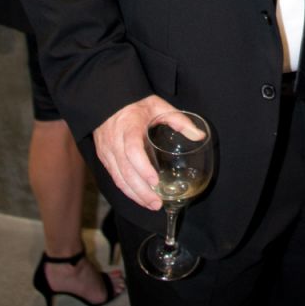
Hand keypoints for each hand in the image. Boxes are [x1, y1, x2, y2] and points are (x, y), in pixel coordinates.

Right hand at [93, 94, 178, 210]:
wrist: (109, 101)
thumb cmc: (137, 104)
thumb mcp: (160, 107)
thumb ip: (179, 121)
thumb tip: (200, 136)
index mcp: (128, 127)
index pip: (132, 151)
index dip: (142, 167)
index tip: (155, 180)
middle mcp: (114, 142)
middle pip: (125, 171)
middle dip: (140, 190)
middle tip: (157, 203)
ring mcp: (107, 151)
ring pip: (118, 178)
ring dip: (134, 194)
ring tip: (151, 205)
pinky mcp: (104, 158)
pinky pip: (115, 177)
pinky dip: (126, 190)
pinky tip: (139, 197)